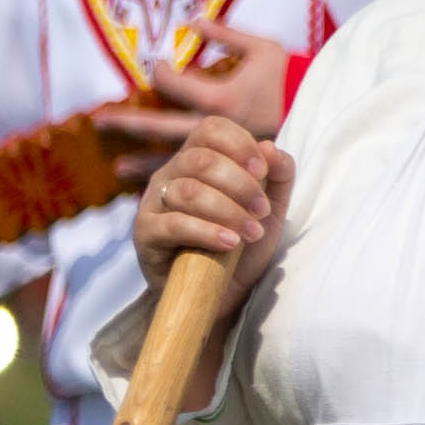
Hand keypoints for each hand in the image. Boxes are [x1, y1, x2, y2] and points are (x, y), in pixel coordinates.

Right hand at [132, 125, 289, 284]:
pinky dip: (207, 232)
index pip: (211, 129)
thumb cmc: (241, 246)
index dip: (239, 143)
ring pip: (187, 191)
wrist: (219, 295)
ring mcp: (153, 203)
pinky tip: (229, 243)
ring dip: (228, 211)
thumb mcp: (271, 209)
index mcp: (197, 159)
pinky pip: (174, 224)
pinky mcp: (145, 234)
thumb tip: (271, 147)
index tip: (262, 172)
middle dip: (240, 184)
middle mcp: (170, 174)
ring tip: (252, 234)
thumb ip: (279, 176)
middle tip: (262, 211)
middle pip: (201, 159)